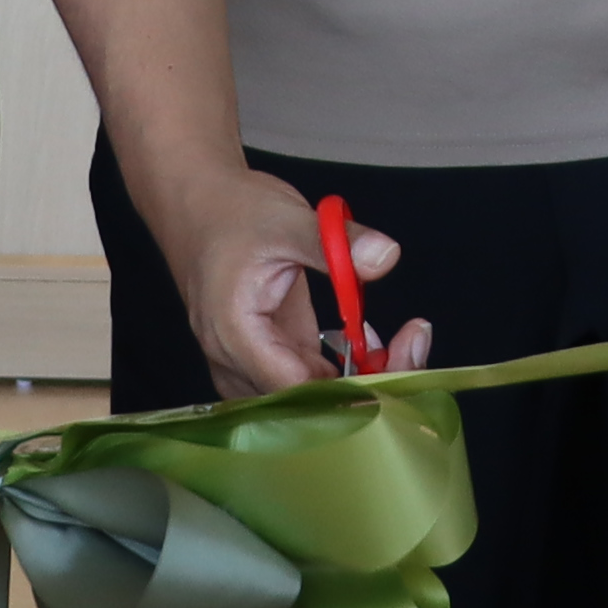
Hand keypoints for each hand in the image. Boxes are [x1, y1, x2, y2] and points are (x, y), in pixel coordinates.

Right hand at [146, 158, 419, 397]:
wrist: (197, 202)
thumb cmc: (231, 211)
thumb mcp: (286, 220)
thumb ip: (335, 242)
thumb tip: (385, 256)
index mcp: (233, 336)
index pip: (295, 390)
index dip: (349, 389)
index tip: (398, 365)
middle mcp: (234, 362)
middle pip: (302, 405)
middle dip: (361, 386)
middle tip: (409, 346)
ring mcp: (249, 363)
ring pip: (306, 400)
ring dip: (354, 380)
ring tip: (397, 343)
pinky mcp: (266, 355)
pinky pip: (306, 380)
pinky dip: (342, 368)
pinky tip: (367, 339)